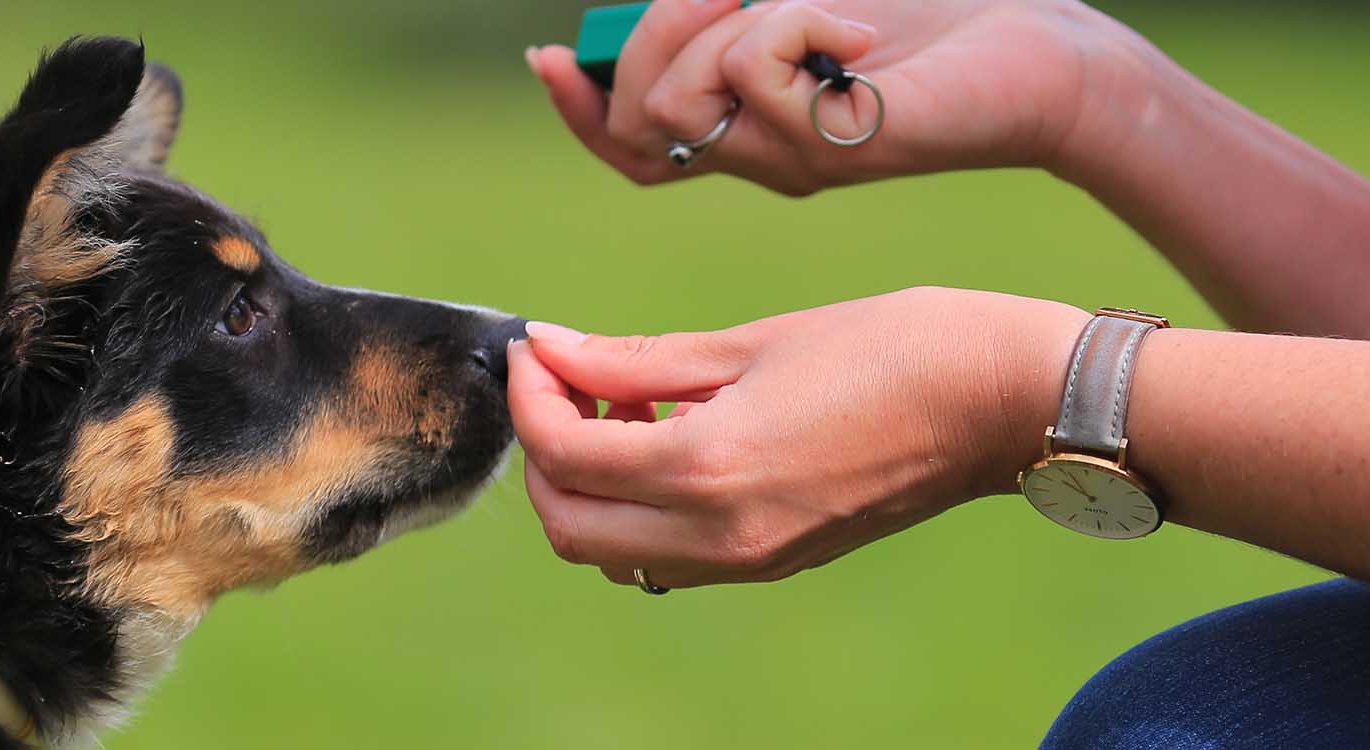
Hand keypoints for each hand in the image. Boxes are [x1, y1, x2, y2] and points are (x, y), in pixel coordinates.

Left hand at [507, 287, 1087, 587]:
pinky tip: (667, 436)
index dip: (530, 395)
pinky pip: (664, 556)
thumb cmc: (893, 348)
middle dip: (544, 451)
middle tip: (565, 380)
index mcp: (709, 469)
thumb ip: (635, 359)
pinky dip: (635, 506)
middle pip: (568, 525)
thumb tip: (548, 348)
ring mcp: (748, 561)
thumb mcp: (752, 342)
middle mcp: (720, 536)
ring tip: (621, 405)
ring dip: (586, 485)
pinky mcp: (773, 562)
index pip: (562, 455)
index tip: (536, 346)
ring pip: (610, 551)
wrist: (1005, 403)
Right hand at [525, 0, 1156, 193]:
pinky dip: (795, 21)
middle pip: (638, 119)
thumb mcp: (795, 7)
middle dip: (655, 36)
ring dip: (725, 26)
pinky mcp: (830, 146)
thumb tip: (636, 16)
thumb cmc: (929, 20)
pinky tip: (859, 34)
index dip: (577, 109)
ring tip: (807, 9)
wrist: (1039, 51)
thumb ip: (720, 20)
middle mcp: (759, 157)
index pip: (625, 145)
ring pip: (681, 100)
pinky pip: (754, 71)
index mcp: (745, 127)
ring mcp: (792, 159)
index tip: (548, 57)